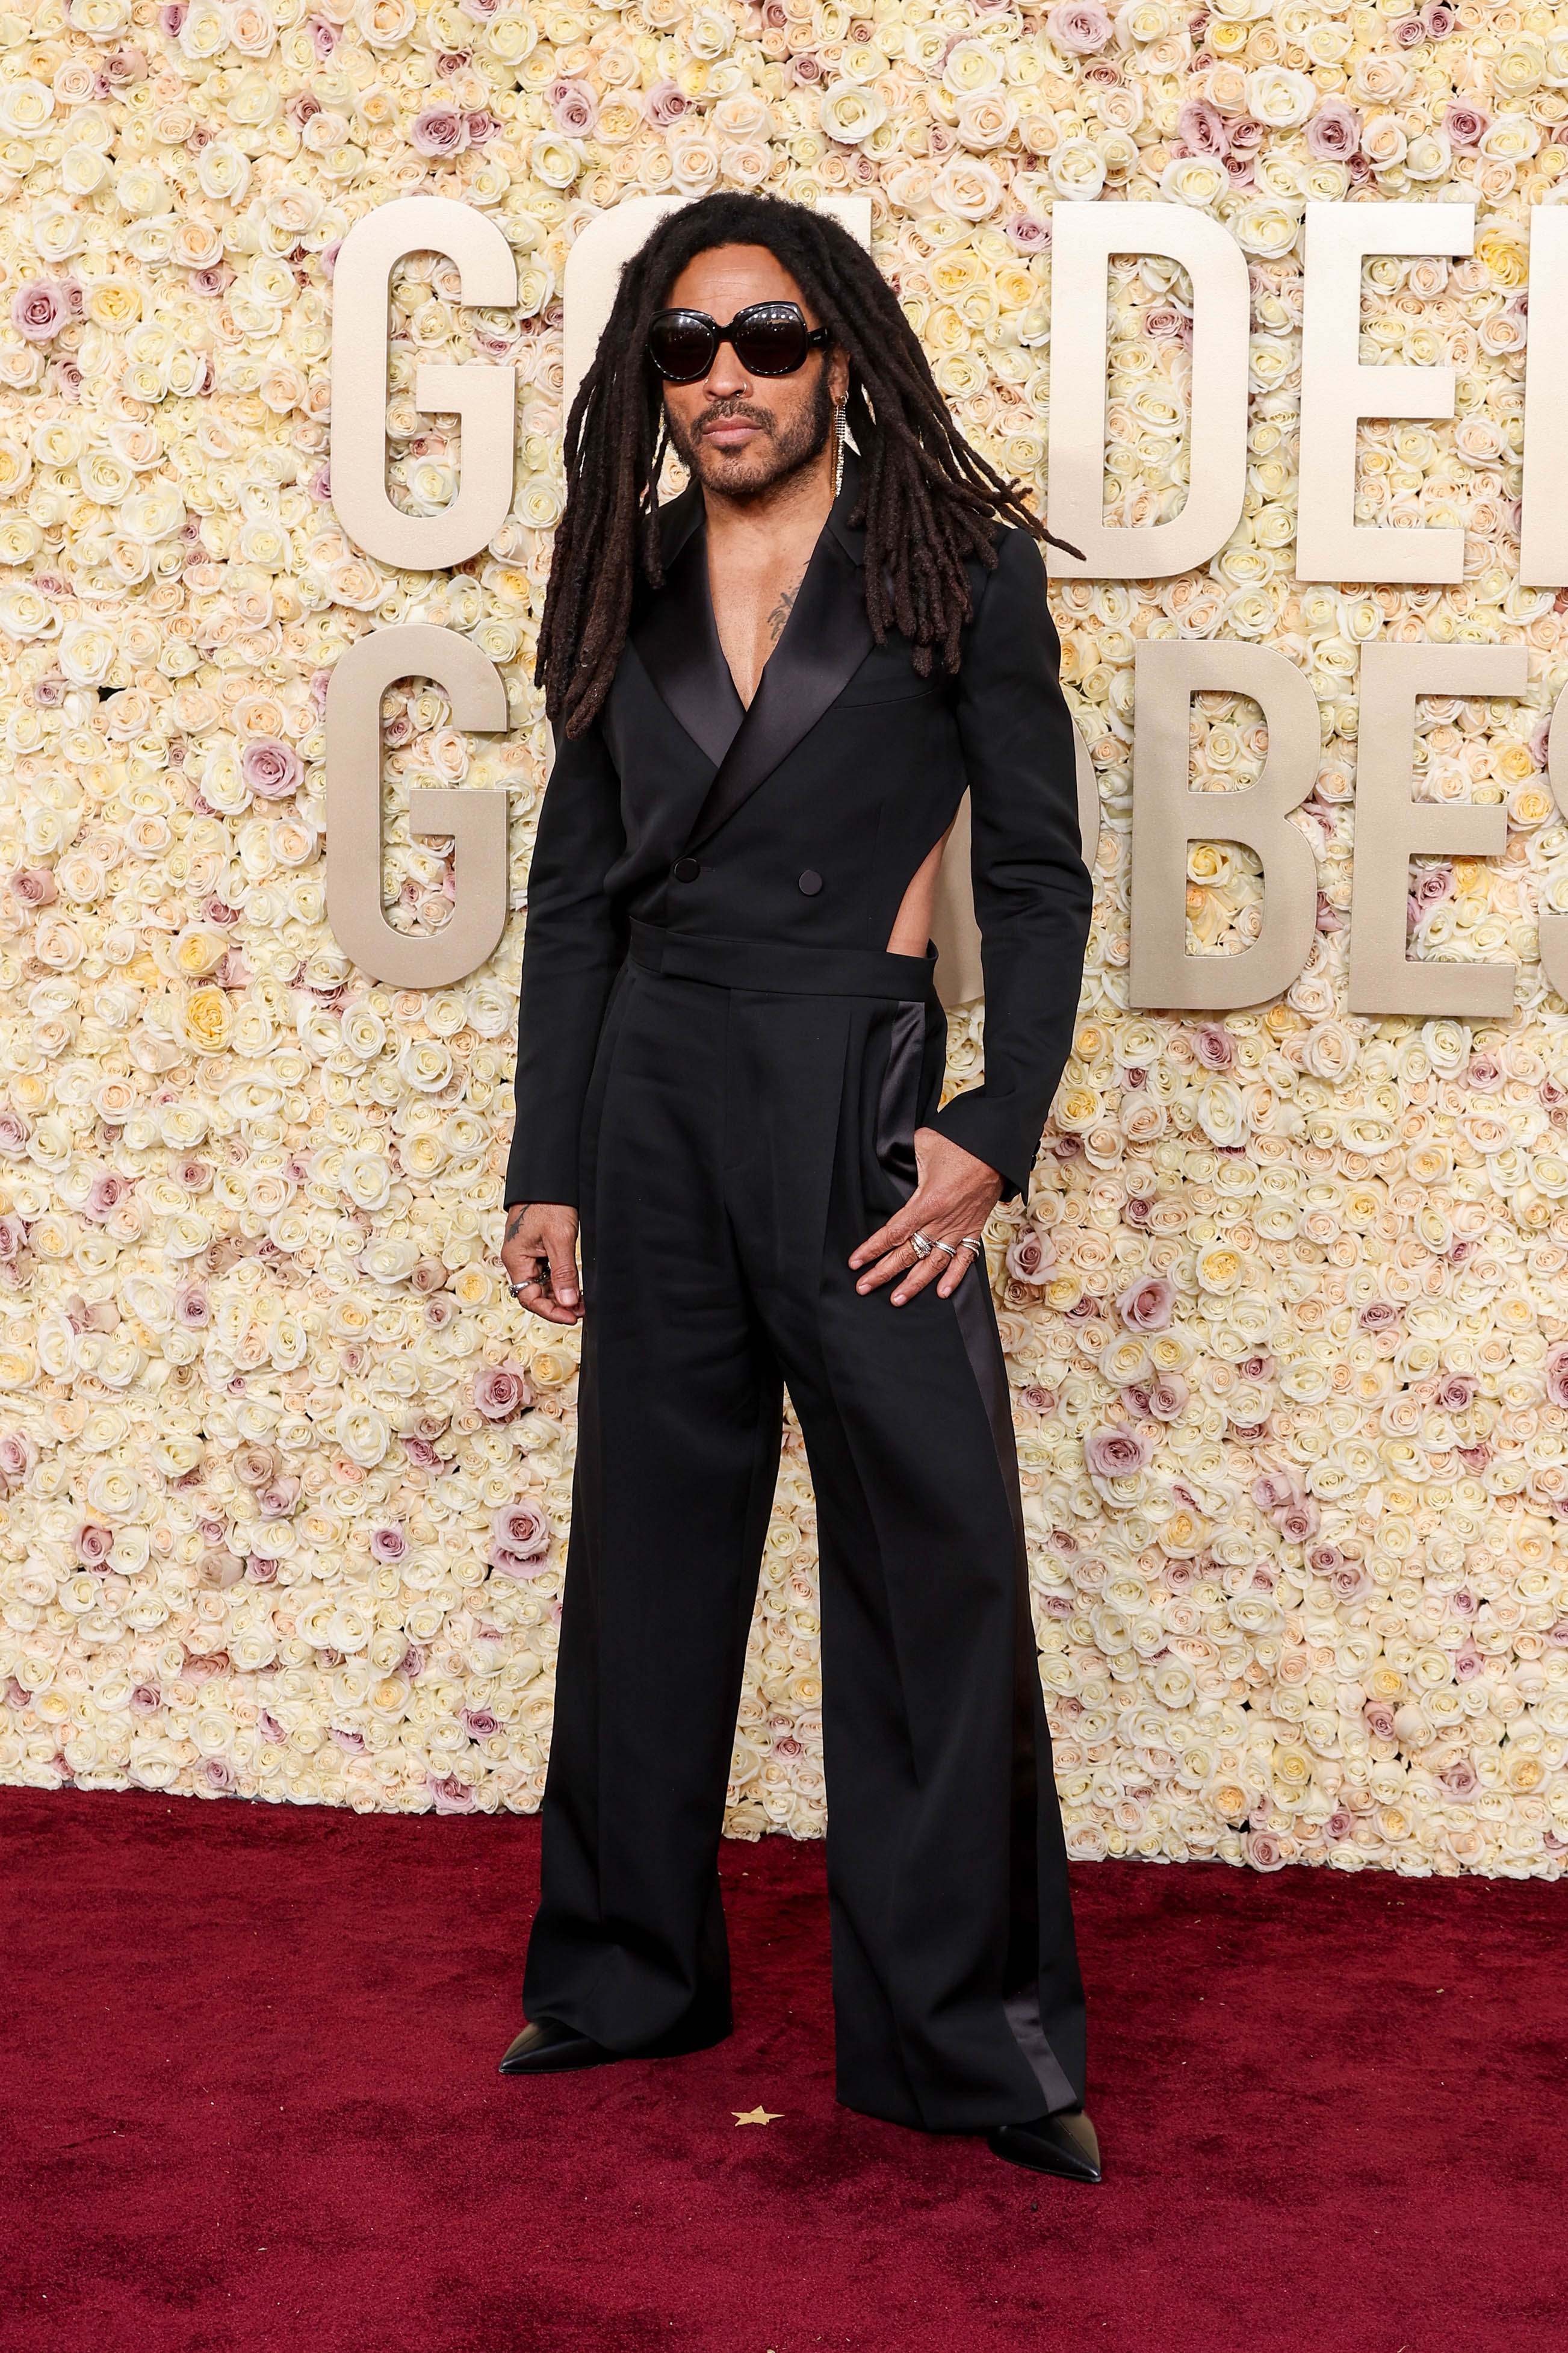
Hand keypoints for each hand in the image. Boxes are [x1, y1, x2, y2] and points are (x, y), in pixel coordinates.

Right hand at [501, 1201, 581, 1324]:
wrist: (549, 1177)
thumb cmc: (549, 1202)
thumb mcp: (560, 1238)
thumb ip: (563, 1273)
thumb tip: (568, 1303)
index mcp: (515, 1258)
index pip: (529, 1297)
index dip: (551, 1311)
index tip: (573, 1317)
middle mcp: (517, 1259)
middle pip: (534, 1294)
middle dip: (558, 1304)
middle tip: (583, 1309)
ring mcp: (526, 1254)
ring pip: (541, 1285)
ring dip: (560, 1294)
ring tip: (582, 1300)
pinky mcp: (536, 1248)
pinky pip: (545, 1272)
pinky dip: (560, 1281)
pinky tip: (574, 1286)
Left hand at [849, 1128, 1001, 1306]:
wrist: (996, 1151)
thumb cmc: (961, 1143)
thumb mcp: (925, 1144)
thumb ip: (905, 1156)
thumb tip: (890, 1155)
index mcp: (927, 1202)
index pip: (893, 1233)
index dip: (872, 1249)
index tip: (856, 1262)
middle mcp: (942, 1221)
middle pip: (907, 1253)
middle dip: (883, 1273)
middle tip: (864, 1286)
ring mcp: (959, 1228)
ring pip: (933, 1263)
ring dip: (914, 1284)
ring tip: (897, 1299)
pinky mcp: (973, 1229)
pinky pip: (965, 1259)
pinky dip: (955, 1277)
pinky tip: (942, 1292)